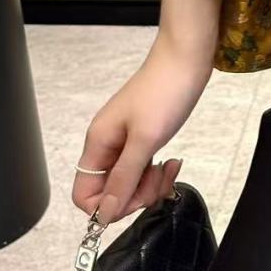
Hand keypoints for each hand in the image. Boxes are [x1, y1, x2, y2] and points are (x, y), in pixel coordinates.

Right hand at [71, 35, 213, 226]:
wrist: (186, 58)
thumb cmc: (165, 91)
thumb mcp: (145, 139)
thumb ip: (124, 177)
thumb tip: (104, 212)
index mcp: (98, 143)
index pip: (84, 194)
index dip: (107, 206)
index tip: (135, 198)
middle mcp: (106, 144)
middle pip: (109, 191)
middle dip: (136, 194)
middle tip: (159, 180)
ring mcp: (125, 140)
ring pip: (129, 181)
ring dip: (150, 184)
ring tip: (170, 168)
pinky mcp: (143, 136)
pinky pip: (142, 167)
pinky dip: (156, 171)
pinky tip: (172, 161)